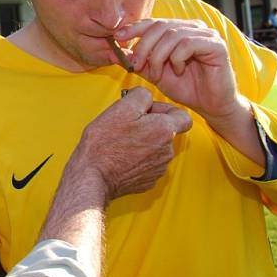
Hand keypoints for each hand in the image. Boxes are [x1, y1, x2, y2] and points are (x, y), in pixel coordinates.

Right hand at [72, 87, 191, 201]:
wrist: (93, 176)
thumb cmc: (104, 144)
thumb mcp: (120, 108)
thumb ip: (141, 95)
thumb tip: (145, 96)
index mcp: (164, 130)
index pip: (183, 116)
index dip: (165, 109)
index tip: (149, 110)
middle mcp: (166, 150)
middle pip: (167, 132)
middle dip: (150, 125)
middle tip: (128, 124)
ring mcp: (158, 168)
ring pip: (157, 148)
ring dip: (144, 142)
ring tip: (122, 142)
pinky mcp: (148, 180)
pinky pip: (148, 164)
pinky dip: (138, 159)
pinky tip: (122, 156)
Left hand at [114, 19, 239, 121]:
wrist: (210, 106)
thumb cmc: (185, 88)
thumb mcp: (155, 74)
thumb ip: (139, 61)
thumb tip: (117, 51)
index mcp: (179, 29)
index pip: (153, 22)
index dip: (134, 28)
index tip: (117, 37)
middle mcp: (193, 27)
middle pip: (160, 26)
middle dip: (143, 47)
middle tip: (137, 65)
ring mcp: (206, 35)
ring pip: (172, 35)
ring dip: (158, 56)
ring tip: (156, 74)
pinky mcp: (216, 45)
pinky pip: (187, 44)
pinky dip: (177, 58)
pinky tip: (178, 70)